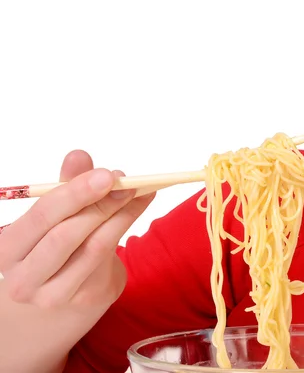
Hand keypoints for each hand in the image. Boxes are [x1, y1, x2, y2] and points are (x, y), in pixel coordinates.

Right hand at [0, 150, 154, 308]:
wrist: (66, 289)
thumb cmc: (56, 242)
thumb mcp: (57, 213)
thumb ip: (65, 185)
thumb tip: (79, 156)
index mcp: (7, 248)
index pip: (41, 217)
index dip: (75, 193)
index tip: (106, 175)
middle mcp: (22, 277)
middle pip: (65, 236)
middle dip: (101, 204)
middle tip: (128, 182)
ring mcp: (52, 295)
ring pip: (93, 248)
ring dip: (121, 215)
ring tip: (139, 192)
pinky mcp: (82, 300)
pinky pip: (109, 258)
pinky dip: (127, 227)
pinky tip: (139, 206)